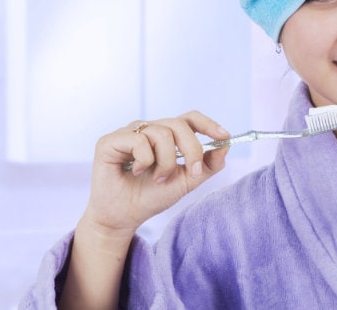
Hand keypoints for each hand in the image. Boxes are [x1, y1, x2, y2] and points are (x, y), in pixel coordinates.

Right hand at [82, 110, 230, 236]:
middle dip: (192, 149)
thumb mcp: (187, 181)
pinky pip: (139, 141)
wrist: (124, 217)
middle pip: (180, 124)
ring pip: (161, 133)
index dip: (208, 124)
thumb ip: (207, 164)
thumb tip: (226, 145)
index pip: (190, 118)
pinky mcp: (110, 140)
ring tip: (157, 178)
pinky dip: (145, 161)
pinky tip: (136, 171)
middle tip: (191, 172)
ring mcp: (129, 132)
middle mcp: (148, 129)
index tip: (224, 136)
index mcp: (167, 135)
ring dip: (166, 162)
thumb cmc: (152, 196)